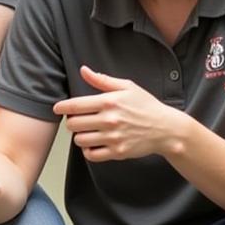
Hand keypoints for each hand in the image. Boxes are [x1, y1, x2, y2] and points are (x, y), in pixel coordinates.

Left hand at [54, 65, 179, 161]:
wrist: (166, 129)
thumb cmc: (146, 106)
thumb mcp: (127, 87)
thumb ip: (102, 80)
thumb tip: (83, 70)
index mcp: (109, 101)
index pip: (75, 106)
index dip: (61, 107)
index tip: (58, 108)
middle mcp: (109, 120)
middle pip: (73, 124)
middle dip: (72, 121)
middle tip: (79, 120)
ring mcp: (113, 137)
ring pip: (79, 140)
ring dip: (80, 136)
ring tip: (88, 131)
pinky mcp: (117, 152)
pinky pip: (91, 154)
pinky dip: (88, 150)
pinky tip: (94, 143)